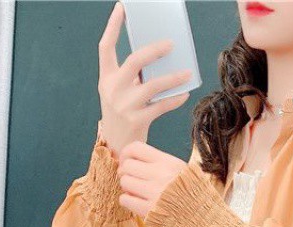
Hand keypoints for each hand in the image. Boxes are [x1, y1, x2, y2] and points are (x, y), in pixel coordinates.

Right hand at [98, 1, 192, 151]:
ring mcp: (124, 106)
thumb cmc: (123, 114)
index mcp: (105, 79)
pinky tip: (184, 93)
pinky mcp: (137, 121)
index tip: (122, 7)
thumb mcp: (119, 92)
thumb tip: (159, 58)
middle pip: (133, 61)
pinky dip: (174, 99)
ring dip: (173, 78)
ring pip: (152, 86)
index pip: (105, 47)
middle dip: (153, 50)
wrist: (117, 146)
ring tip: (187, 73)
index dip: (113, 26)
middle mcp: (112, 90)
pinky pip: (161, 106)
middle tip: (171, 44)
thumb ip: (132, 76)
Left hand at [116, 141, 188, 217]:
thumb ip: (159, 163)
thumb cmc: (192, 194)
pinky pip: (125, 199)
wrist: (203, 217)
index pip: (136, 148)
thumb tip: (131, 161)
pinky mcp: (148, 210)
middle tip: (133, 179)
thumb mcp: (181, 169)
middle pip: (127, 166)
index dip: (126, 153)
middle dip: (126, 173)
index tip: (126, 160)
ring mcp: (153, 193)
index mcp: (168, 162)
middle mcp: (159, 175)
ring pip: (124, 182)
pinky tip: (137, 202)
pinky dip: (127, 200)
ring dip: (128, 187)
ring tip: (138, 192)